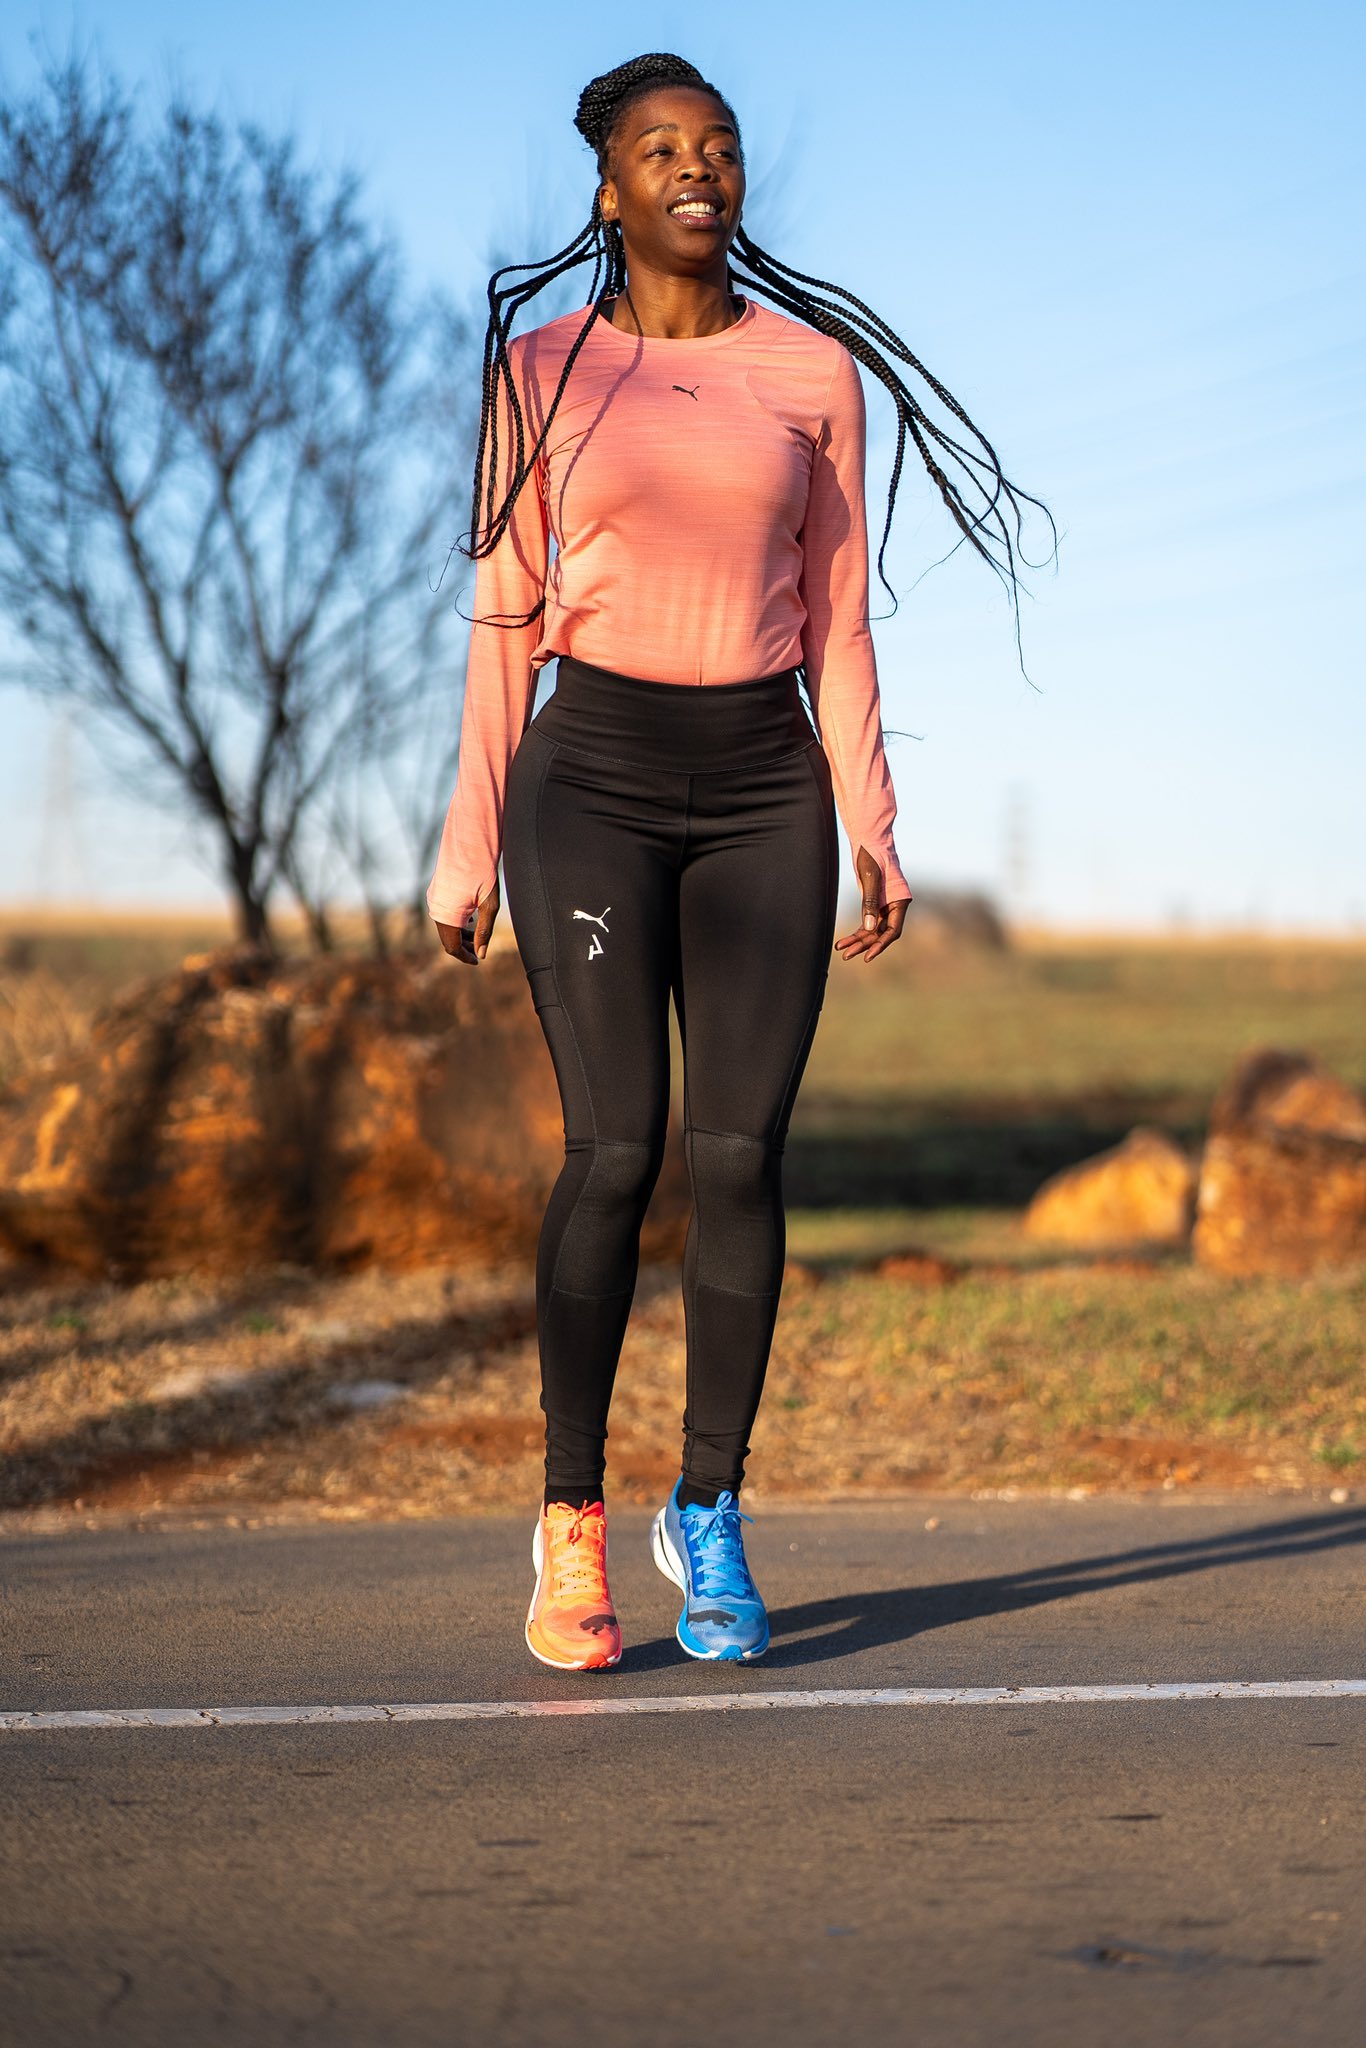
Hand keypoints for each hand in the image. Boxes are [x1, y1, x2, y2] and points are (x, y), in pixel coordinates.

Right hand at [435, 880, 499, 964]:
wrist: (469, 843)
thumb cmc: (483, 872)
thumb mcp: (489, 905)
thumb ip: (484, 931)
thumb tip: (481, 954)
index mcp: (448, 917)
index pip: (453, 947)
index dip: (465, 957)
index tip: (477, 961)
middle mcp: (436, 910)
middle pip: (447, 938)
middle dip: (463, 946)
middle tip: (479, 949)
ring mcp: (434, 900)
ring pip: (445, 926)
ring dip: (459, 934)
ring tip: (476, 935)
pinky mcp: (435, 891)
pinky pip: (442, 914)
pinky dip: (454, 922)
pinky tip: (468, 919)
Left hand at [834, 845, 909, 963]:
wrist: (868, 841)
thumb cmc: (872, 855)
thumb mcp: (870, 878)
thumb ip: (870, 902)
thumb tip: (868, 928)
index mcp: (900, 901)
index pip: (892, 930)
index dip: (881, 944)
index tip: (868, 955)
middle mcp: (894, 907)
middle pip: (880, 933)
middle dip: (864, 945)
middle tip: (847, 955)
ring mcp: (883, 907)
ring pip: (871, 931)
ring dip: (858, 941)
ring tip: (842, 951)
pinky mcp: (873, 904)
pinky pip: (865, 923)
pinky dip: (856, 933)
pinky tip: (843, 942)